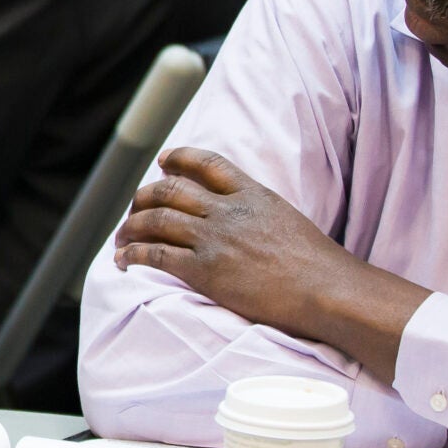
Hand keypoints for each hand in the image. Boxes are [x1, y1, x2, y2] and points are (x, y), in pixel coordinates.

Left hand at [113, 147, 429, 375]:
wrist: (327, 290)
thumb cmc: (319, 266)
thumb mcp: (289, 221)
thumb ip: (262, 213)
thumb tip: (251, 220)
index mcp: (252, 193)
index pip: (207, 163)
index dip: (179, 158)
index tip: (162, 162)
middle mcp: (228, 210)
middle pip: (170, 190)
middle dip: (143, 197)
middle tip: (133, 208)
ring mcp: (215, 238)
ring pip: (156, 220)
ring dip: (130, 227)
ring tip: (121, 237)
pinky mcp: (205, 270)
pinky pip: (155, 255)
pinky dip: (132, 254)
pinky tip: (123, 260)